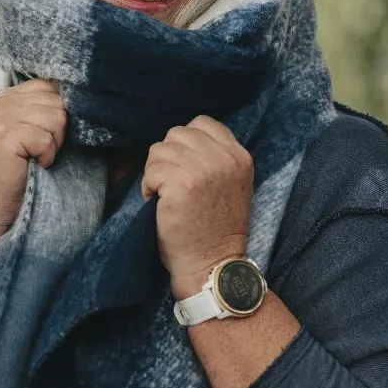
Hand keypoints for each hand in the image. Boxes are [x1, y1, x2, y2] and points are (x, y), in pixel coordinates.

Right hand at [0, 78, 66, 235]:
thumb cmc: (18, 173)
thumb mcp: (32, 133)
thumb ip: (49, 111)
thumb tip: (89, 99)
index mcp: (8, 96)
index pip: (51, 86)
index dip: (60, 112)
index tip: (47, 136)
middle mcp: (2, 100)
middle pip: (57, 101)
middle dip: (58, 131)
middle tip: (39, 152)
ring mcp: (1, 116)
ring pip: (56, 118)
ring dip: (53, 145)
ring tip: (35, 158)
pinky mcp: (5, 136)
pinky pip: (46, 139)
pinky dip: (46, 157)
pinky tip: (33, 165)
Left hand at [141, 116, 252, 296]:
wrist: (213, 264)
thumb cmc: (216, 230)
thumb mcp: (231, 184)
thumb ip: (215, 158)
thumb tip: (182, 140)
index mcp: (238, 155)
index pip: (202, 123)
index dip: (184, 144)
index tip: (183, 169)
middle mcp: (223, 158)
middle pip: (176, 134)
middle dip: (167, 158)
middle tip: (171, 185)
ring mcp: (202, 169)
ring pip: (159, 150)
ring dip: (156, 173)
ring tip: (166, 196)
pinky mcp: (181, 183)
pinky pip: (150, 171)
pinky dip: (148, 189)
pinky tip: (160, 206)